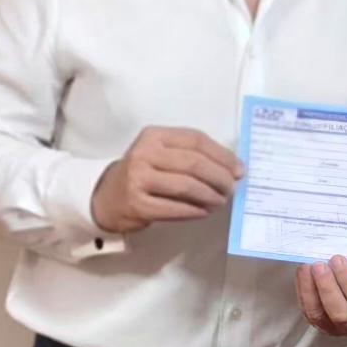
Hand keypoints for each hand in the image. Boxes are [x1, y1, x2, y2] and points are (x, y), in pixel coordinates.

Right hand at [90, 126, 243, 232]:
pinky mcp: (137, 204)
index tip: (239, 169)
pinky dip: (195, 211)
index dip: (223, 155)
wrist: (106, 196)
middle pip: (194, 163)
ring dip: (210, 196)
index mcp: (155, 135)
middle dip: (220, 177)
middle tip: (232, 188)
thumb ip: (193, 154)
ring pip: (186, 186)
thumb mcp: (162, 152)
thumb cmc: (144, 172)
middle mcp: (144, 153)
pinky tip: (204, 211)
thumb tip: (234, 168)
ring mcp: (138, 179)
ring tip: (221, 201)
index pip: (197, 140)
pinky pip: (175, 208)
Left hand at [295, 255, 346, 336]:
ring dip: (310, 291)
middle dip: (327, 288)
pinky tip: (302, 275)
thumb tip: (340, 255)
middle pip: (340, 314)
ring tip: (306, 268)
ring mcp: (338, 330)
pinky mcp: (322, 326)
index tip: (337, 259)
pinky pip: (308, 313)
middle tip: (319, 266)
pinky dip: (303, 293)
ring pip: (319, 316)